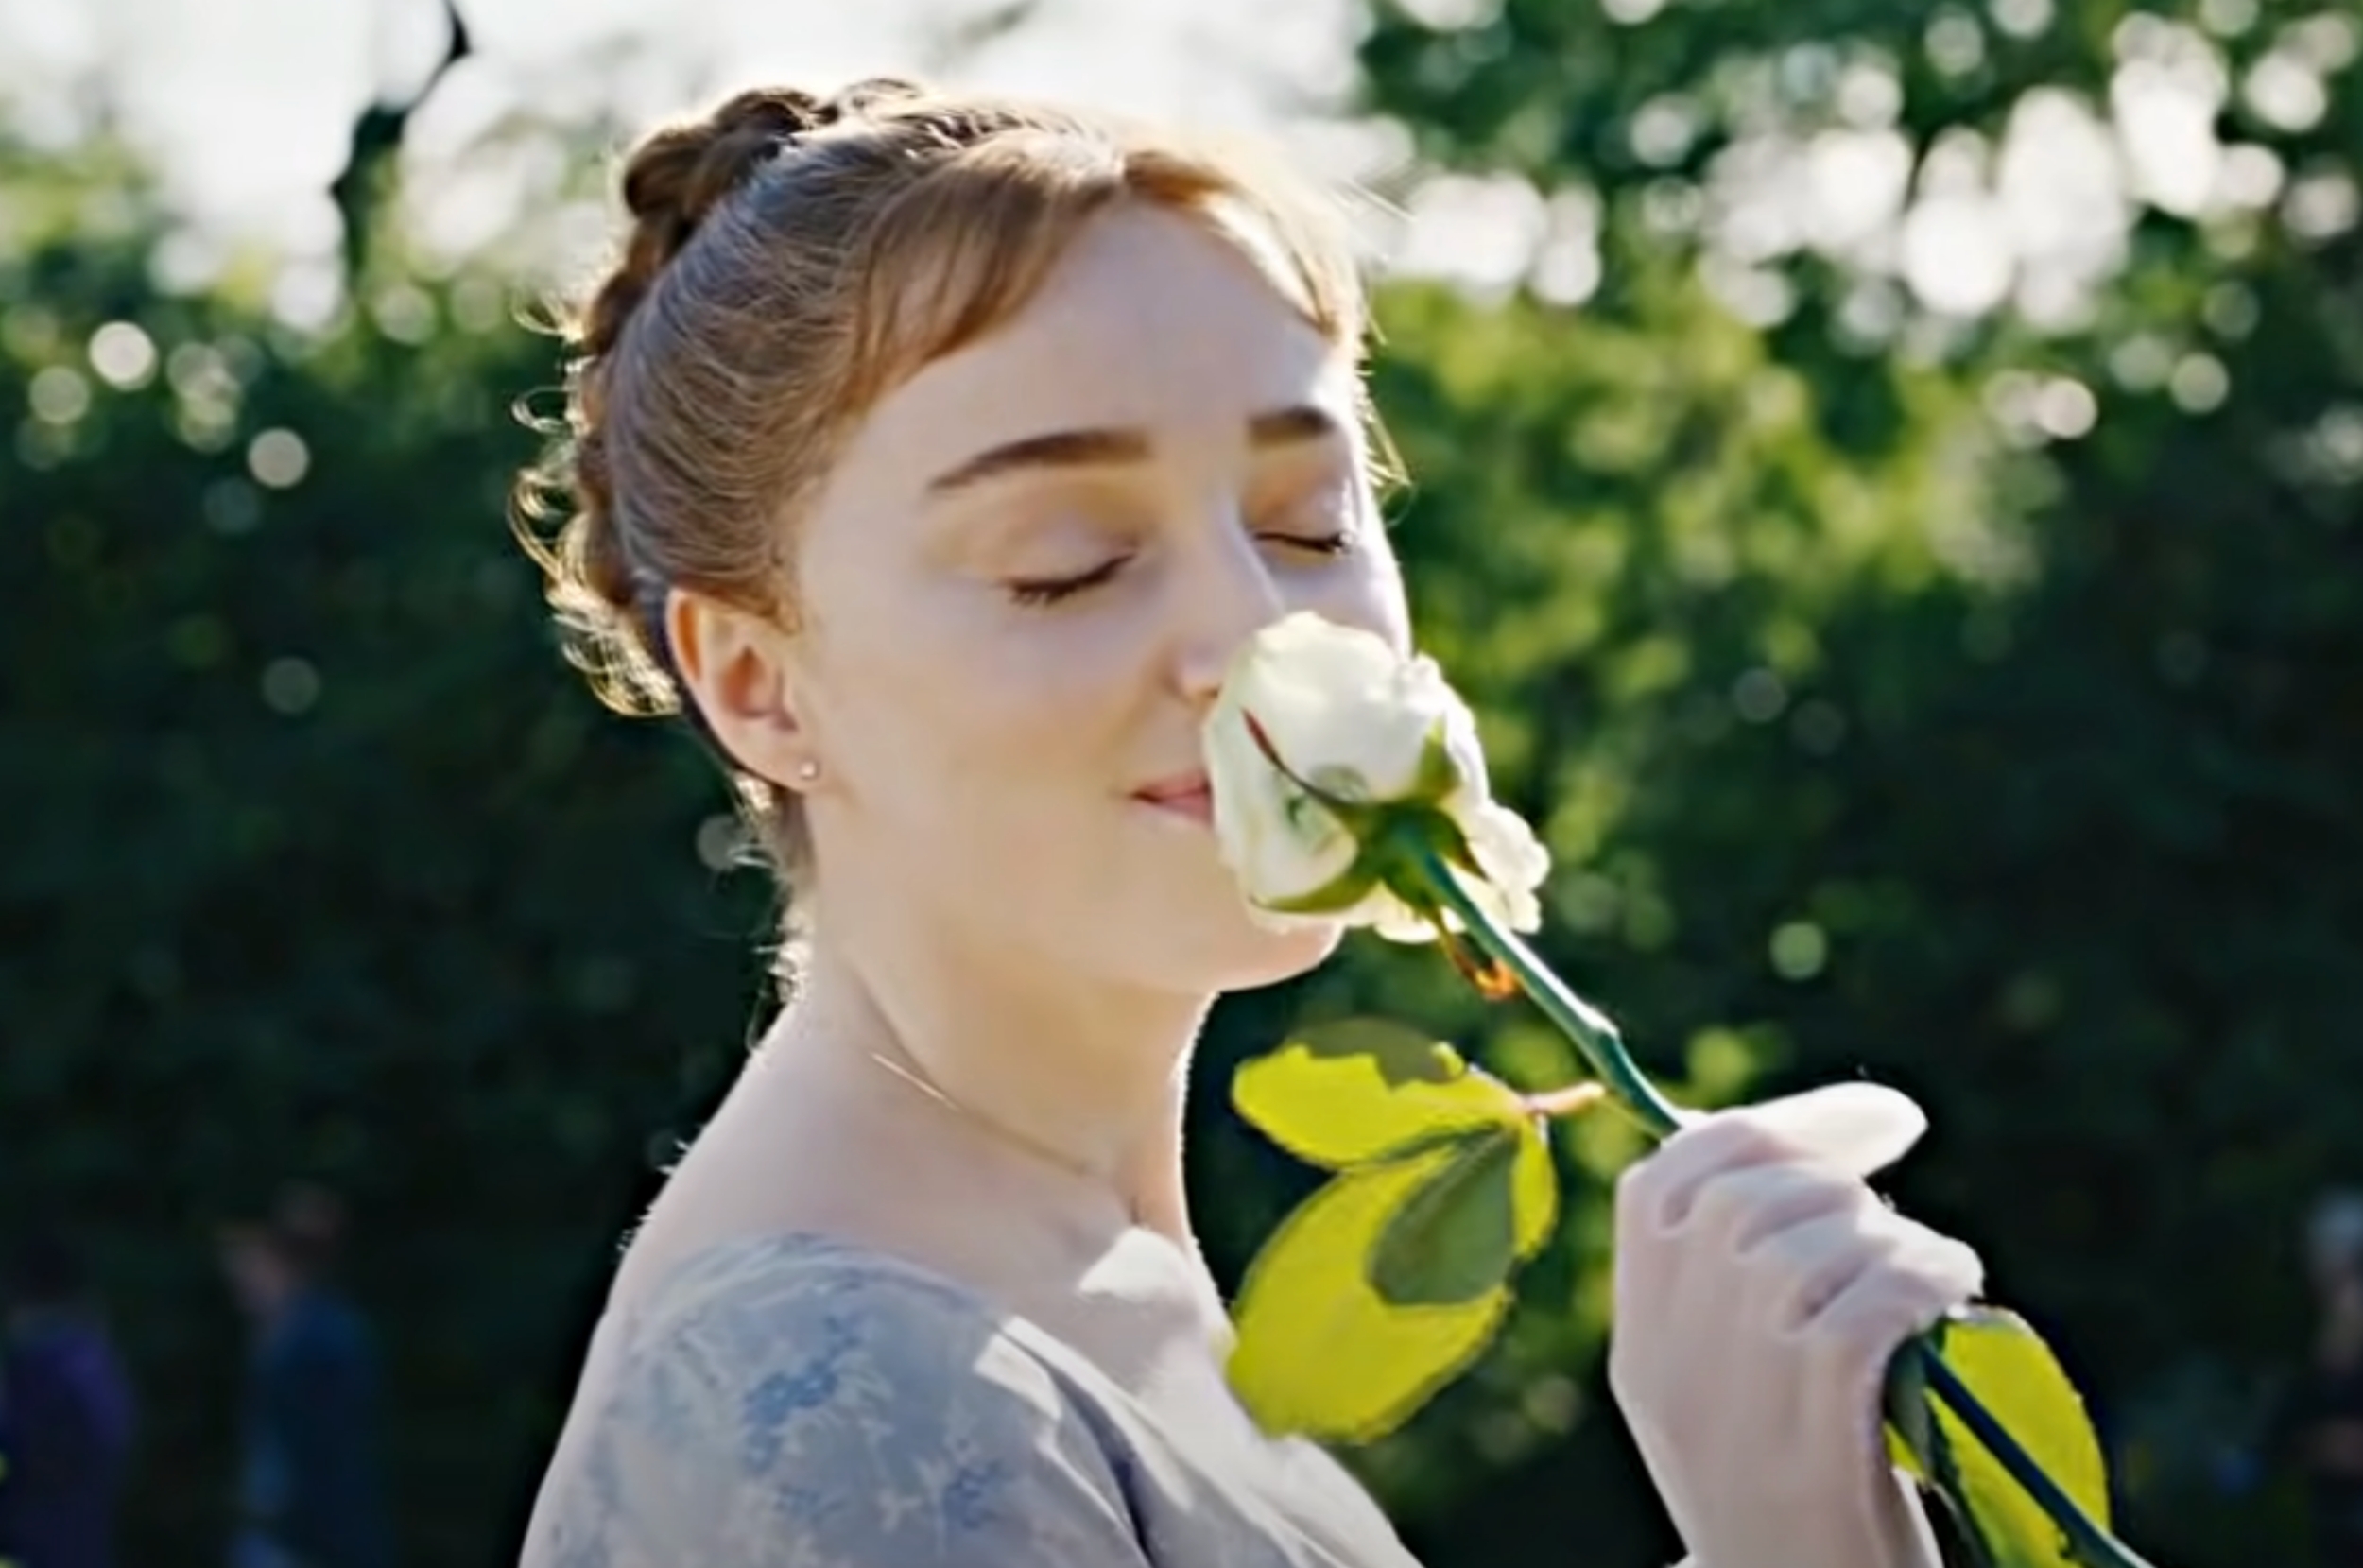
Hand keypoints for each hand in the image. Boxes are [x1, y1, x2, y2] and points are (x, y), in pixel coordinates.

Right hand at [1609, 1085, 1980, 1567]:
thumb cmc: (1802, 1510)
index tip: (1869, 1124)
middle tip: (1897, 1210)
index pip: (1661, 1184)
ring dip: (1886, 1234)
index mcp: (1641, 1347)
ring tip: (1932, 1265)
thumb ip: (1739, 1301)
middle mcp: (1670, 1369)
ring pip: (1797, 1250)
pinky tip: (1949, 1288)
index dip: (1766, 1127)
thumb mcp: (1732, 1402)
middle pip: (1738, 1201)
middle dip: (1836, 1173)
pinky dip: (1918, 1277)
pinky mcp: (1812, 1454)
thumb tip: (1823, 1172)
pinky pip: (1861, 1314)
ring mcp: (1734, 1413)